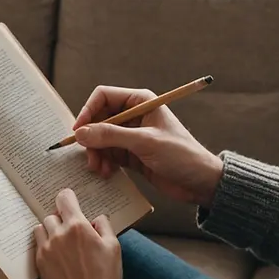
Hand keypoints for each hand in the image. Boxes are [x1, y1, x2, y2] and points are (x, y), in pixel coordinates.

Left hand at [33, 189, 122, 278]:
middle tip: (71, 230)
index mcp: (78, 226)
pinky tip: (56, 256)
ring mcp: (46, 249)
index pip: (65, 199)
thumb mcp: (114, 247)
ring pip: (41, 229)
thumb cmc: (104, 276)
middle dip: (60, 219)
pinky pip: (38, 246)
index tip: (69, 200)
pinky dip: (45, 246)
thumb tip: (97, 219)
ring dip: (49, 231)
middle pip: (51, 215)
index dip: (67, 197)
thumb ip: (105, 227)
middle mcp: (58, 234)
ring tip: (60, 242)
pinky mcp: (40, 264)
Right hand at [72, 86, 222, 207]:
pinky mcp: (131, 154)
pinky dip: (104, 163)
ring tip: (99, 169)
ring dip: (96, 153)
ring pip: (100, 139)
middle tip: (89, 157)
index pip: (103, 96)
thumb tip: (81, 133)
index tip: (78, 132)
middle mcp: (134, 115)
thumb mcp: (144, 142)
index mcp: (140, 101)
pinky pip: (108, 154)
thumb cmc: (181, 155)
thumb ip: (111, 136)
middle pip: (98, 119)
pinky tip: (107, 173)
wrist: (200, 181)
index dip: (87, 111)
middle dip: (91, 138)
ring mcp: (131, 135)